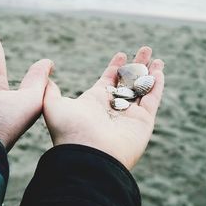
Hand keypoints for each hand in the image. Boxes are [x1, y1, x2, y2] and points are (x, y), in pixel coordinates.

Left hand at [43, 46, 164, 169]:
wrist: (88, 156)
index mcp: (94, 103)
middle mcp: (112, 109)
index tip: (121, 54)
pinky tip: (159, 71)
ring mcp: (129, 116)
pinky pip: (152, 100)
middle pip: (128, 83)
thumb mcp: (53, 105)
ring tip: (156, 58)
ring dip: (149, 73)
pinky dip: (156, 85)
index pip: (108, 81)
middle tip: (145, 50)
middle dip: (136, 66)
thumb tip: (46, 78)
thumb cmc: (70, 131)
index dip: (115, 67)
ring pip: (142, 90)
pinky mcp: (143, 122)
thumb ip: (50, 91)